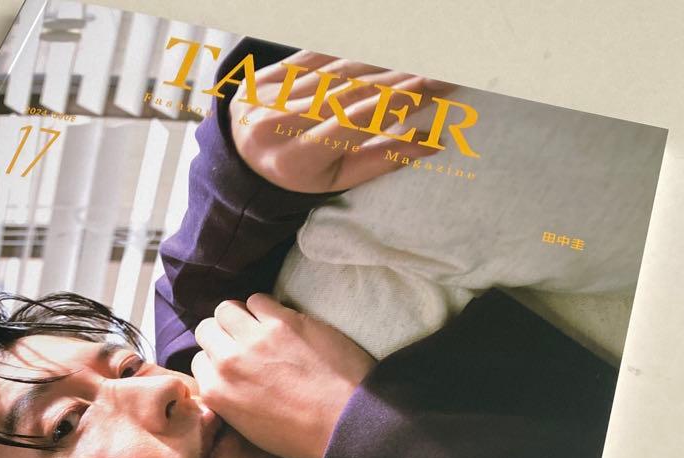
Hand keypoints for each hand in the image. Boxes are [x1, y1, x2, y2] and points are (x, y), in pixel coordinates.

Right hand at [192, 294, 373, 457]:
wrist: (345, 422)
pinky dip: (264, 308)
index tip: (233, 364)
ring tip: (258, 327)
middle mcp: (228, 362)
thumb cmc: (303, 436)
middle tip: (242, 342)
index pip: (199, 361)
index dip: (217, 360)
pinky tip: (279, 321)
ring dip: (239, 317)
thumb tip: (229, 381)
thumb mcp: (251, 430)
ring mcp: (254, 338)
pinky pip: (258, 299)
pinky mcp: (282, 320)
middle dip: (222, 335)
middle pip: (207, 330)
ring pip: (226, 309)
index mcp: (217, 393)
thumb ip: (230, 400)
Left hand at [229, 51, 452, 192]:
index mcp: (295, 160)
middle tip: (439, 68)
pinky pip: (316, 54)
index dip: (396, 102)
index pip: (355, 122)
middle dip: (399, 78)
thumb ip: (381, 160)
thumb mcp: (335, 180)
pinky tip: (380, 50)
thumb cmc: (300, 174)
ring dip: (381, 62)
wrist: (244, 160)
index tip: (434, 86)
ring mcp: (268, 96)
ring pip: (337, 70)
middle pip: (351, 92)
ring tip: (416, 60)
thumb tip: (433, 143)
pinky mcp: (265, 74)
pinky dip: (351, 50)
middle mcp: (278, 124)